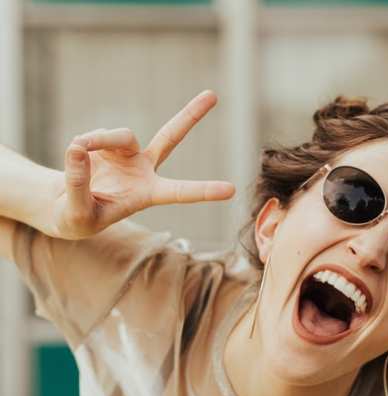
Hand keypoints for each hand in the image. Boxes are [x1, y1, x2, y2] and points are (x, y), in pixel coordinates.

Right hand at [51, 90, 234, 238]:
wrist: (66, 205)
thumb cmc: (78, 219)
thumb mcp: (77, 214)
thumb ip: (78, 185)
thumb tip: (78, 149)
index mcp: (148, 194)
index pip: (180, 192)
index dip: (204, 190)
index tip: (230, 190)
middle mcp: (144, 170)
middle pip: (170, 137)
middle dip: (190, 115)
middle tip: (213, 95)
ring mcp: (127, 152)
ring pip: (121, 135)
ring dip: (99, 141)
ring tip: (79, 153)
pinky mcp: (107, 142)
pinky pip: (96, 135)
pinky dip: (85, 143)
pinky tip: (76, 155)